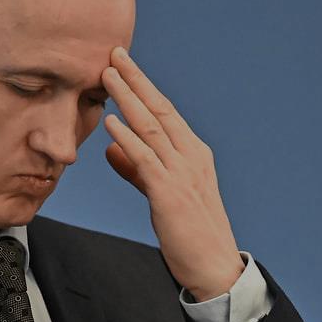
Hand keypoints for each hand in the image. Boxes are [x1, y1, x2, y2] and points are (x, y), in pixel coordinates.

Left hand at [101, 47, 244, 301]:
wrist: (214, 267)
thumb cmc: (190, 234)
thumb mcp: (161, 194)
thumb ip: (136, 169)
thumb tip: (113, 147)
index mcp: (194, 154)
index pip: (165, 112)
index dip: (143, 87)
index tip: (124, 65)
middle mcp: (192, 158)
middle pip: (160, 110)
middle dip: (136, 80)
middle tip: (114, 54)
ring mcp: (183, 174)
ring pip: (152, 128)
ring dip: (128, 100)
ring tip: (107, 76)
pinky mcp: (171, 195)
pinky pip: (146, 160)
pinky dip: (128, 139)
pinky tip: (111, 123)